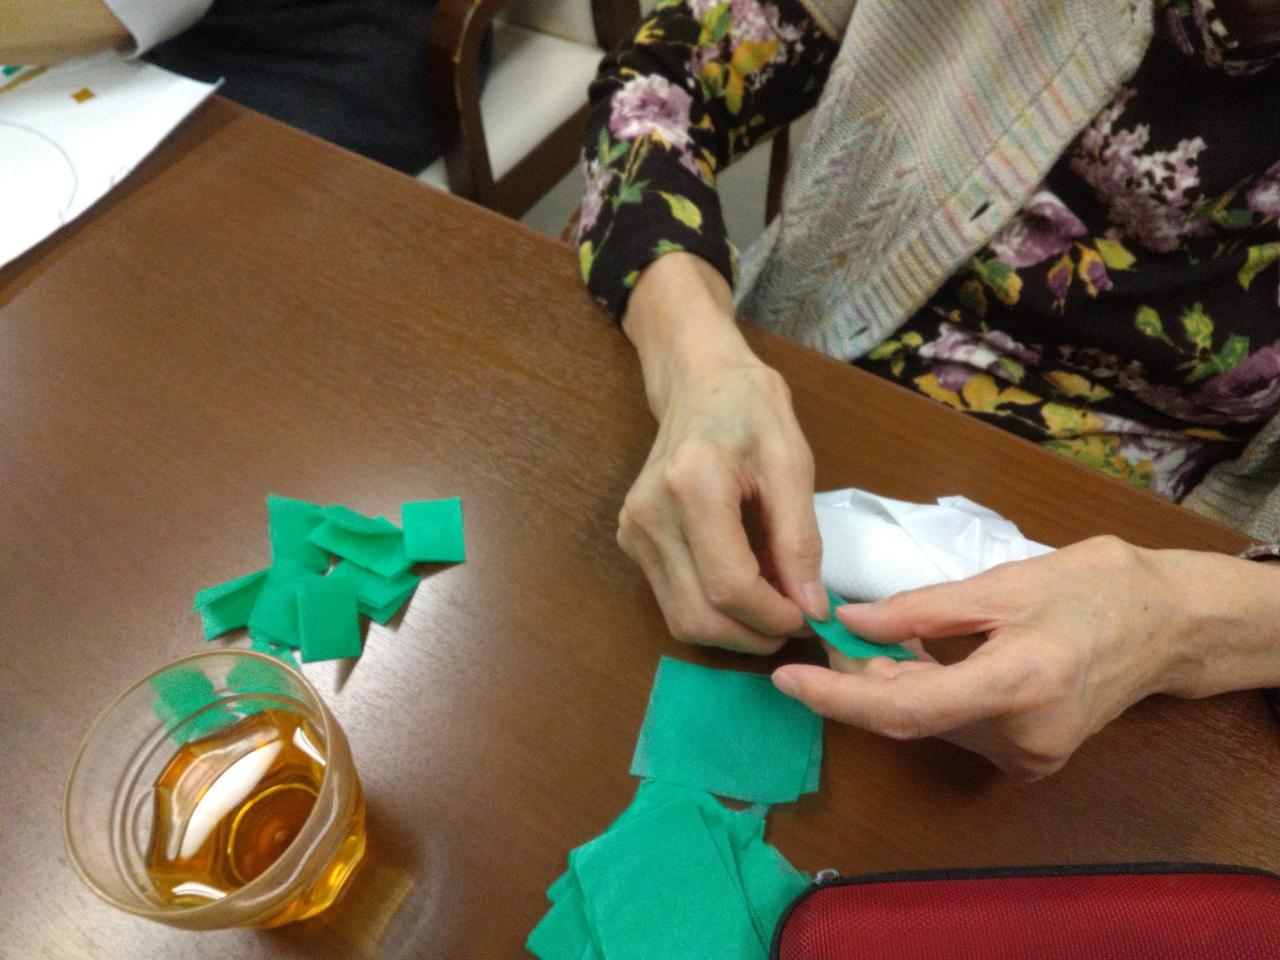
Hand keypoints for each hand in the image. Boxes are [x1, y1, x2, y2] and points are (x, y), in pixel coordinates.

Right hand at [618, 253, 827, 652]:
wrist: (698, 382)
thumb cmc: (750, 409)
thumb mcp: (792, 462)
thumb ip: (800, 537)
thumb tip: (811, 606)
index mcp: (692, 484)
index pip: (730, 583)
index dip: (775, 615)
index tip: (810, 614)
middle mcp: (650, 513)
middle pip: (699, 615)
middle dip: (753, 634)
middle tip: (795, 621)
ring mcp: (633, 530)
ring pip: (682, 619)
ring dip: (734, 629)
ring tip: (773, 605)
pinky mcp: (630, 540)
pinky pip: (673, 600)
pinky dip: (713, 608)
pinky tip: (744, 585)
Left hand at [772, 536, 1279, 777]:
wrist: (1171, 627)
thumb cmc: (1095, 587)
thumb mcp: (1002, 584)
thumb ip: (920, 610)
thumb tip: (850, 620)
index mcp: (1018, 685)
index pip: (903, 709)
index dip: (836, 697)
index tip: (785, 677)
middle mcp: (1021, 738)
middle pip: (909, 718)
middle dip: (855, 680)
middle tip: (822, 635)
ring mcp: (1028, 756)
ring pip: (927, 725)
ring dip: (885, 687)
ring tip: (860, 640)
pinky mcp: (1029, 757)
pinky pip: (954, 728)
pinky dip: (920, 696)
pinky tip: (903, 661)